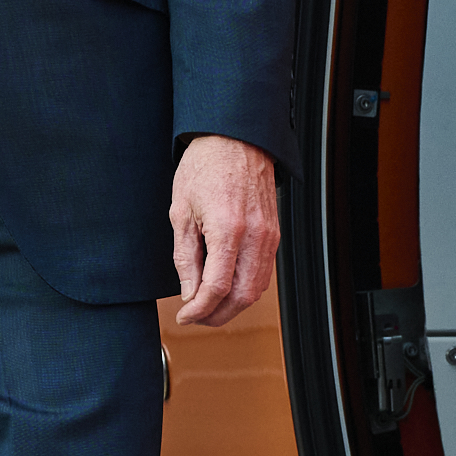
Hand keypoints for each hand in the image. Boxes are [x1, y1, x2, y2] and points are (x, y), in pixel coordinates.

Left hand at [169, 135, 281, 328]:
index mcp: (229, 229)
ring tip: (208, 306)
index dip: (199, 309)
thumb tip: (189, 292)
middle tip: (195, 316)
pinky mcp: (275, 234)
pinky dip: (246, 288)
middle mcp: (256, 236)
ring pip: (258, 289)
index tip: (184, 315)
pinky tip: (227, 288)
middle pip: (243, 297)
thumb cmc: (206, 165)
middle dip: (217, 315)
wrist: (236, 138)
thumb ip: (185, 257)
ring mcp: (269, 236)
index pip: (217, 288)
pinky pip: (264, 273)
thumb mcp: (181, 211)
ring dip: (233, 306)